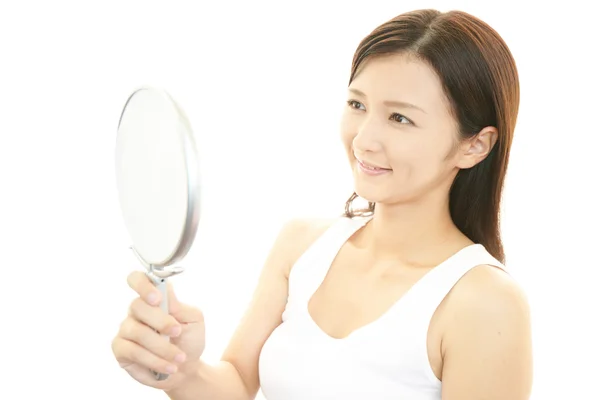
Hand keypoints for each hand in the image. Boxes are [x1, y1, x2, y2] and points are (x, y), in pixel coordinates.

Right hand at [111, 271, 204, 389]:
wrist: (186, 368)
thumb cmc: (189, 339)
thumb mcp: (193, 320)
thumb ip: (179, 305)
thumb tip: (165, 290)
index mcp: (154, 298)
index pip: (138, 279)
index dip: (142, 285)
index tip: (157, 298)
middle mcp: (137, 311)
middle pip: (137, 306)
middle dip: (160, 321)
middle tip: (177, 332)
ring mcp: (126, 329)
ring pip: (136, 332)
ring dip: (162, 347)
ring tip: (179, 357)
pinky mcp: (121, 349)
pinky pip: (133, 352)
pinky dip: (154, 360)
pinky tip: (168, 366)